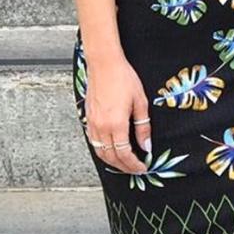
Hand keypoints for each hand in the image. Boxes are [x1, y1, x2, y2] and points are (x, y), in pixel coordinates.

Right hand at [85, 55, 151, 174]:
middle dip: (124, 166)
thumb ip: (143, 127)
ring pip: (100, 151)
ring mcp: (92, 123)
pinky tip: (111, 149)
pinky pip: (93, 141)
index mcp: (116, 124)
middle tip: (134, 169)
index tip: (142, 167)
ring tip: (124, 163)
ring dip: (112, 161)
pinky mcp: (87, 118)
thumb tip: (146, 146)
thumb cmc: (123, 78)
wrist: (104, 64)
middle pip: (111, 157)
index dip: (133, 164)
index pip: (124, 154)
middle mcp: (101, 127)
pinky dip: (102, 150)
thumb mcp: (140, 103)